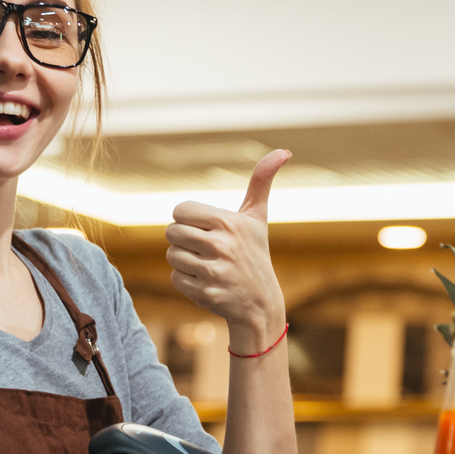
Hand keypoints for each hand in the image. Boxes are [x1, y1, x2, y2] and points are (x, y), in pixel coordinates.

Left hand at [167, 149, 289, 350]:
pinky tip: (206, 282)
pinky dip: (186, 281)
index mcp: (229, 222)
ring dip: (184, 261)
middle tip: (203, 248)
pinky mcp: (206, 292)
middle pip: (171, 233)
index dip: (188, 219)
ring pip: (172, 256)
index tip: (204, 228)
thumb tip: (283, 151)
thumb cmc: (255, 253)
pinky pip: (175, 278)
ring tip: (206, 265)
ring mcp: (213, 271)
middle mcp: (221, 245)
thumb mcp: (257, 217)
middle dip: (183, 241)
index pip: (180, 211)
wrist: (261, 302)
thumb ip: (262, 182)